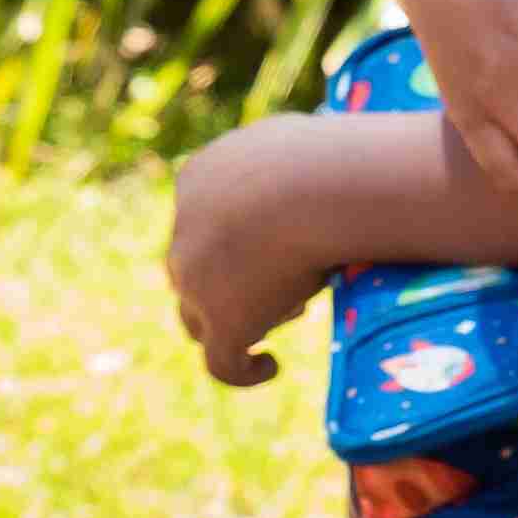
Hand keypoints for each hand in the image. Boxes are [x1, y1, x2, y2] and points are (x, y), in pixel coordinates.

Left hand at [161, 116, 333, 385]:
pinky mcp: (221, 322)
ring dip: (241, 318)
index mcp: (200, 178)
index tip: (285, 239)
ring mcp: (196, 281)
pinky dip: (243, 369)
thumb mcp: (306, 147)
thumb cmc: (332, 157)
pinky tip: (269, 367)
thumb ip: (298, 167)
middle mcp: (186, 230)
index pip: (206, 216)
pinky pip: (221, 363)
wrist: (322, 183)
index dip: (241, 235)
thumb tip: (327, 172)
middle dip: (240, 277)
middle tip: (295, 274)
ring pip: (200, 316)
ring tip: (296, 310)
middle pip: (197, 269)